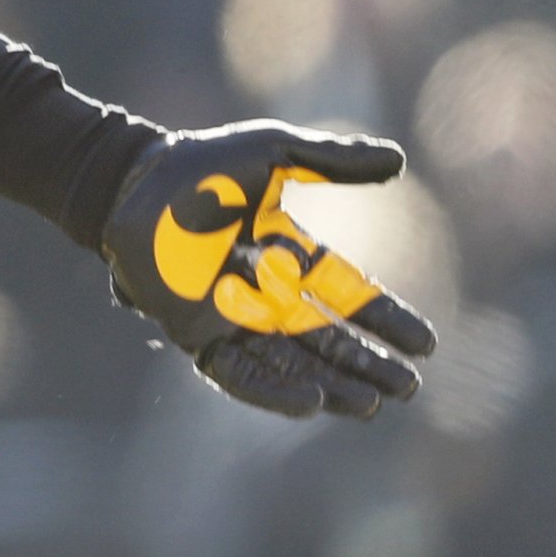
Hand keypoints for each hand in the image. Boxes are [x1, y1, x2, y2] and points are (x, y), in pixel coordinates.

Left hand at [101, 121, 438, 419]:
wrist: (131, 182)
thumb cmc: (200, 164)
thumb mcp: (273, 152)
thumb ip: (332, 160)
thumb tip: (399, 161)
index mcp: (290, 253)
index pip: (348, 293)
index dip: (385, 319)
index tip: (424, 344)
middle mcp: (266, 291)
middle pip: (328, 338)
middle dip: (368, 364)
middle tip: (408, 387)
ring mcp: (232, 315)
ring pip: (293, 363)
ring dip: (334, 386)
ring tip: (371, 404)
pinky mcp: (197, 332)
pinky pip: (241, 373)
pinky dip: (275, 392)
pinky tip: (312, 403)